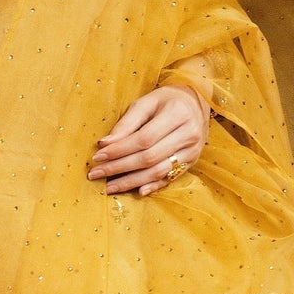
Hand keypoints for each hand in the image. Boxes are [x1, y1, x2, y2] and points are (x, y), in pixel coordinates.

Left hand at [87, 82, 210, 197]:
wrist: (196, 104)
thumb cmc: (166, 101)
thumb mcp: (146, 102)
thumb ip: (127, 123)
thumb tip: (105, 144)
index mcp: (177, 114)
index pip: (143, 139)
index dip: (119, 150)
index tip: (98, 157)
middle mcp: (188, 134)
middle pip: (149, 158)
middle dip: (120, 168)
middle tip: (96, 174)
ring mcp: (192, 151)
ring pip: (158, 172)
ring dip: (131, 182)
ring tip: (110, 186)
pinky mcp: (192, 162)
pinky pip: (169, 178)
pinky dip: (153, 186)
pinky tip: (137, 192)